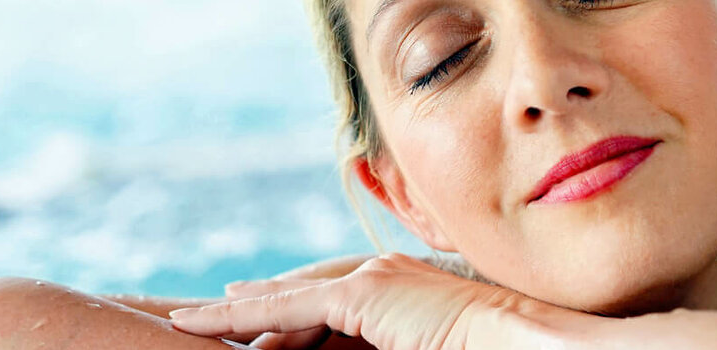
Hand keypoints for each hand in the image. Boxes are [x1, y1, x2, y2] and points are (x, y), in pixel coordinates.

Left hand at [168, 253, 535, 349]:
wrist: (525, 342)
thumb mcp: (428, 346)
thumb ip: (401, 343)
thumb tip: (392, 346)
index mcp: (408, 293)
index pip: (336, 298)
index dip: (296, 305)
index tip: (266, 321)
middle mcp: (387, 276)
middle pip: (307, 290)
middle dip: (263, 300)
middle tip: (217, 307)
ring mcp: (374, 279)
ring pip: (291, 298)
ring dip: (241, 312)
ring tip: (191, 318)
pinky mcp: (363, 293)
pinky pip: (287, 307)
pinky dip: (241, 316)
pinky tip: (203, 321)